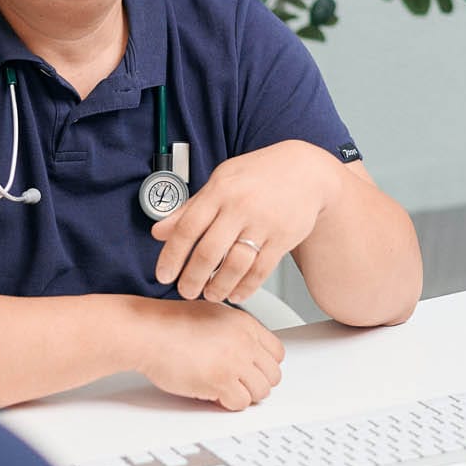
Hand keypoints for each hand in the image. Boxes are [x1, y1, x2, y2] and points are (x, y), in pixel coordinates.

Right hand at [123, 298, 284, 409]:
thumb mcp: (211, 314)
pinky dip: (228, 404)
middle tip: (238, 385)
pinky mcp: (220, 380)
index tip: (252, 372)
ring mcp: (234, 361)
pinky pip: (240, 403)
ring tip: (224, 390)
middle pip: (273, 375)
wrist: (145, 331)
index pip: (277, 353)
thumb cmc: (167, 324)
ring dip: (243, 395)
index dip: (263, 366)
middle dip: (256, 383)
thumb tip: (247, 351)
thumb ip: (233, 332)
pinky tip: (213, 394)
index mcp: (244, 323)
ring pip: (261, 392)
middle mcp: (244, 341)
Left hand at [151, 140, 343, 304]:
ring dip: (218, 286)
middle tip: (185, 291)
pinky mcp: (283, 238)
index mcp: (220, 190)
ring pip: (235, 265)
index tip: (164, 275)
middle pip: (209, 251)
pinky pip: (261, 270)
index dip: (171, 256)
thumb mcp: (220, 182)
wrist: (306, 171)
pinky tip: (235, 293)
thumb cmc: (258, 175)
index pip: (187, 228)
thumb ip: (190, 208)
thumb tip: (159, 231)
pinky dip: (245, 287)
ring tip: (209, 294)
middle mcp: (240, 206)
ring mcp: (263, 223)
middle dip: (192, 278)